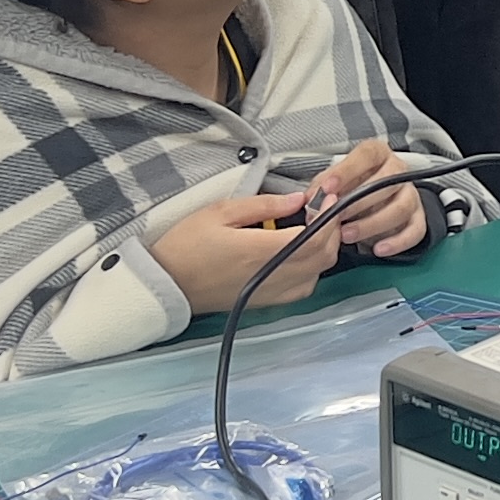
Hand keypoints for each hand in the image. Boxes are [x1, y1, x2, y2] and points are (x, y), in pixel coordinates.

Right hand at [154, 189, 339, 315]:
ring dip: (324, 249)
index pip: (314, 236)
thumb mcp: (221, 212)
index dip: (328, 216)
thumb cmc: (187, 245)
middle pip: (324, 256)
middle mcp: (272, 275)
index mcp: (260, 250)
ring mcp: (271, 291)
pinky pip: (305, 287)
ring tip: (312, 227)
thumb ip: (264, 205)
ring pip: (318, 272)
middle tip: (322, 208)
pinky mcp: (267, 301)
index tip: (326, 197)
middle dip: (331, 229)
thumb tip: (298, 199)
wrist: (167, 283)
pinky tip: (300, 252)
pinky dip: (313, 268)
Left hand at [304, 137, 439, 257]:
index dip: (347, 171)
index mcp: (377, 155)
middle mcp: (397, 171)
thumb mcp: (335, 181)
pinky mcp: (417, 218)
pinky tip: (378, 249)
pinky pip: (415, 230)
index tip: (328, 187)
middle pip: (387, 182)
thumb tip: (312, 200)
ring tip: (349, 235)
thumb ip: (323, 187)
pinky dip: (397, 242)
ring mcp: (410, 195)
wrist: (374, 202)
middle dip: (358, 202)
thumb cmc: (353, 187)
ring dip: (373, 224)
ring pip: (401, 207)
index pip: (367, 155)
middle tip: (337, 217)